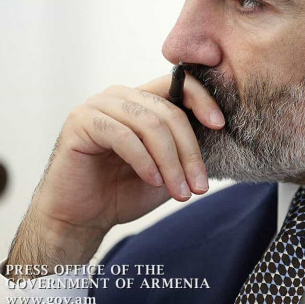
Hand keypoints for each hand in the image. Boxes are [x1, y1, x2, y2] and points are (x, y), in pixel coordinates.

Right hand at [5, 73, 224, 277]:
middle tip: (200, 185)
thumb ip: (187, 147)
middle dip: (189, 152)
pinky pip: (123, 136)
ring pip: (150, 125)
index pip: (179, 84)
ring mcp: (98, 105)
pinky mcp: (81, 122)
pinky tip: (153, 181)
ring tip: (180, 191)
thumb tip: (223, 133)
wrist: (82, 219)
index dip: (203, 100)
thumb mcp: (168, 167)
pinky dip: (144, 161)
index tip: (221, 126)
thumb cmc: (125, 191)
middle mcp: (120, 95)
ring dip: (170, 162)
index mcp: (142, 99)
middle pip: (169, 112)